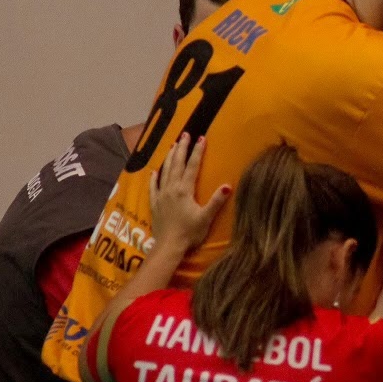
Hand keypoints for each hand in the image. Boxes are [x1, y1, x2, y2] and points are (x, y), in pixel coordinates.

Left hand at [148, 134, 231, 256]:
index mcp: (185, 190)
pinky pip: (153, 186)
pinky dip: (154, 177)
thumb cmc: (190, 232)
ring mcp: (161, 195)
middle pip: (177, 164)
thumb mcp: (206, 217)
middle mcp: (172, 189)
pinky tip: (155, 171)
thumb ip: (216, 201)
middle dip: (182, 148)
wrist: (168, 246)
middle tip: (185, 135)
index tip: (202, 138)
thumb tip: (228, 185)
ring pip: (165, 171)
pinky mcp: (155, 203)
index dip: (197, 152)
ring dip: (170, 157)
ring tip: (173, 146)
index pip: (192, 166)